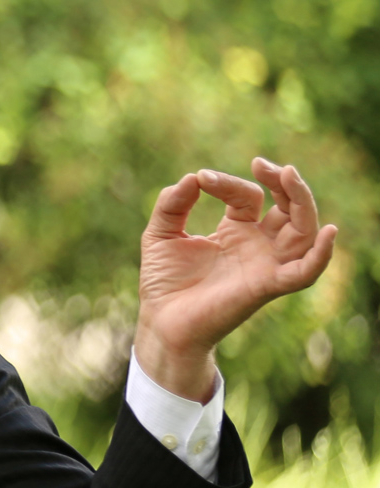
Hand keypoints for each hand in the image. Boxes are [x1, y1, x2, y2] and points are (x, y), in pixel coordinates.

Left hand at [133, 159, 338, 401]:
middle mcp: (258, 245)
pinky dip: (321, 255)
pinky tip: (328, 233)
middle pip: (290, 208)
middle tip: (264, 165)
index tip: (200, 179)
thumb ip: (171, 204)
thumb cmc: (164, 283)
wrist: (160, 323)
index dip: (227, 183)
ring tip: (288, 176)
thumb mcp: (160, 234)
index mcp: (237, 230)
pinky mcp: (266, 286)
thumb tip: (191, 178)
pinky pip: (304, 272)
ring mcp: (265, 265)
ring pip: (303, 231)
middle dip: (283, 183)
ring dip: (303, 202)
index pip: (248, 196)